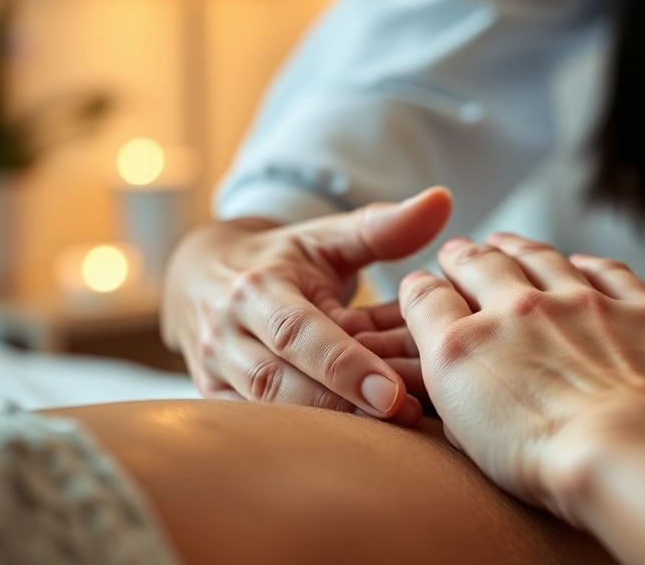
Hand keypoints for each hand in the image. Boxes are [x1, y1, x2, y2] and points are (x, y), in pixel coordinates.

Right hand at [162, 188, 451, 424]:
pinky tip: (352, 445)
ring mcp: (216, 371)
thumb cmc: (283, 257)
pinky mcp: (216, 398)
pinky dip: (301, 437)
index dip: (344, 365)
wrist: (203, 275)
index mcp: (256, 288)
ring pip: (267, 410)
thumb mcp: (327, 236)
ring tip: (390, 435)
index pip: (298, 333)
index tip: (392, 393)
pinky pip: (257, 424)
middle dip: (340, 405)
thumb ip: (383, 226)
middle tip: (403, 418)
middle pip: (279, 381)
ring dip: (327, 427)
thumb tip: (441, 200)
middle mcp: (227, 332)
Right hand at [399, 233, 644, 519]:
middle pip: (479, 263)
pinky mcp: (636, 308)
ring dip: (517, 247)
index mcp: (465, 348)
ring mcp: (580, 302)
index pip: (427, 299)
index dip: (419, 290)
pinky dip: (589, 265)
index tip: (421, 288)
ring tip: (505, 242)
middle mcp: (517, 311)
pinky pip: (608, 271)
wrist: (638, 454)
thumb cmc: (554, 469)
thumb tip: (464, 394)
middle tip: (458, 252)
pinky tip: (580, 263)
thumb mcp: (476, 447)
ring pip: (539, 257)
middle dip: (463, 256)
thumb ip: (463, 409)